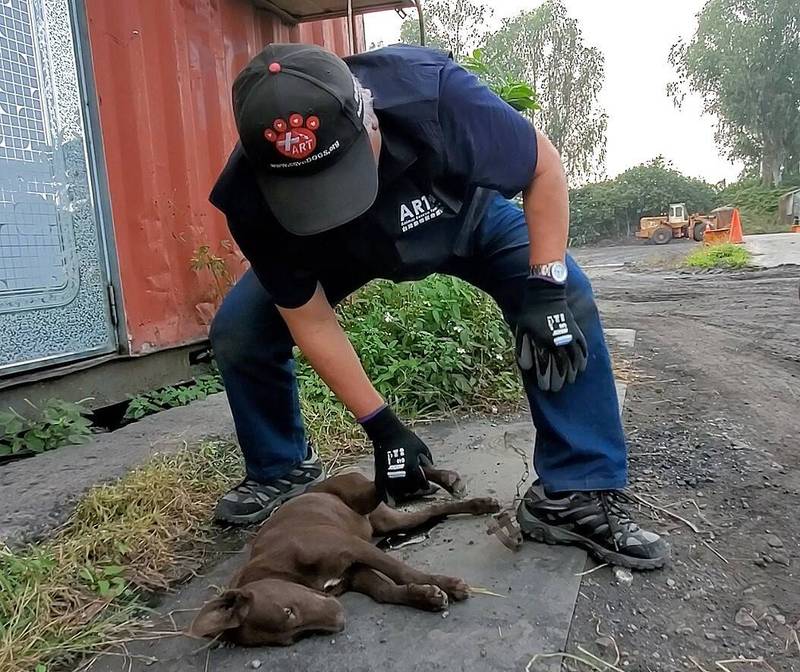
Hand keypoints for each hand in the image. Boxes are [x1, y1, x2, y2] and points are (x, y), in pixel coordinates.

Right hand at [361, 406, 432, 505]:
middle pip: (411, 490)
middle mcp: (402, 474)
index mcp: (412, 467)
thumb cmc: (405, 438)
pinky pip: (385, 490)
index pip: (422, 484)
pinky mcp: (380, 475)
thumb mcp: (421, 447)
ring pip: (398, 492)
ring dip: (402, 491)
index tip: (425, 484)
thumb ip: (427, 459)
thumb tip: (430, 469)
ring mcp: (389, 475)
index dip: (424, 485)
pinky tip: (391, 495)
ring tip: (404, 487)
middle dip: (414, 487)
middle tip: (415, 484)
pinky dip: (389, 494)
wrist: (387, 432)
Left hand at [515, 277, 587, 391]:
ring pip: (574, 359)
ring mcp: (569, 336)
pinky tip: (582, 368)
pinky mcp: (576, 331)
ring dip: (572, 372)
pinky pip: (583, 348)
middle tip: (556, 389)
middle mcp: (558, 341)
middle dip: (558, 380)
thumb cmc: (530, 314)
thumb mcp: (521, 331)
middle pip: (561, 366)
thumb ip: (523, 350)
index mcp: (543, 342)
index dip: (545, 379)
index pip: (546, 366)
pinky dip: (583, 359)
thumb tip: (527, 369)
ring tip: (569, 381)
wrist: (546, 295)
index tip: (545, 388)